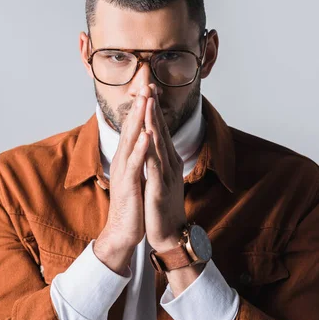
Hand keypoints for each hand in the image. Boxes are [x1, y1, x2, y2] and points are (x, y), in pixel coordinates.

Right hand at [94, 89, 149, 270]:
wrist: (123, 231)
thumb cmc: (133, 203)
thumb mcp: (136, 175)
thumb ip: (138, 158)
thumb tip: (143, 142)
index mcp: (129, 157)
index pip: (135, 127)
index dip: (142, 107)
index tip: (150, 88)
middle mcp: (124, 160)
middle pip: (131, 127)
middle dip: (140, 105)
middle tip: (146, 82)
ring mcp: (125, 172)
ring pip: (131, 141)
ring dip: (138, 120)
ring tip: (145, 100)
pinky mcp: (128, 185)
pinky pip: (135, 164)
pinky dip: (140, 148)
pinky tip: (146, 134)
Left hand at [141, 84, 187, 251]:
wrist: (170, 234)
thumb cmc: (163, 207)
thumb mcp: (162, 178)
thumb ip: (161, 161)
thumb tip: (157, 145)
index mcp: (169, 161)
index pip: (161, 131)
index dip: (155, 110)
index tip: (150, 90)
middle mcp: (170, 164)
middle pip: (162, 131)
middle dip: (155, 108)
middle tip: (150, 85)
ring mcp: (166, 175)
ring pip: (159, 144)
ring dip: (154, 122)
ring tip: (149, 103)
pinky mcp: (159, 188)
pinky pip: (154, 166)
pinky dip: (151, 150)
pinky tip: (147, 137)